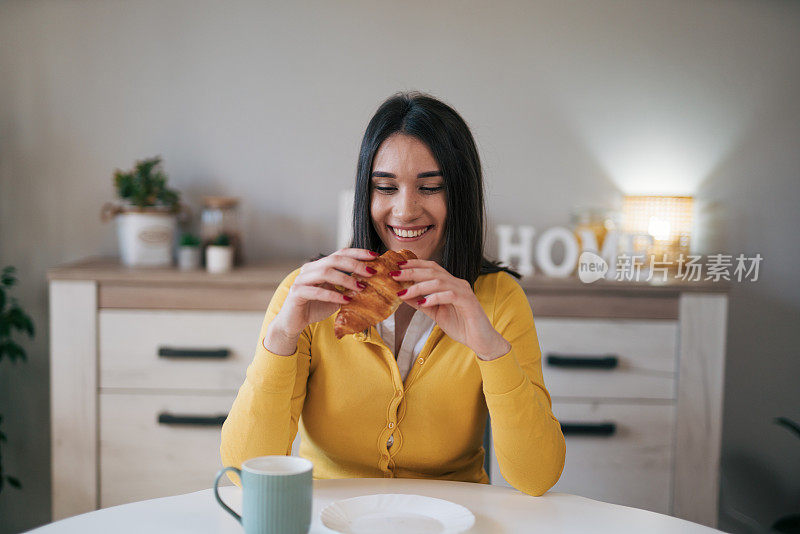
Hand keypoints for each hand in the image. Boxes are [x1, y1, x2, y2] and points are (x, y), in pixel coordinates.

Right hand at [273, 248, 377, 337]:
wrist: (294, 323)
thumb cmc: (315, 307)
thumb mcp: (336, 296)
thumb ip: (348, 288)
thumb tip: (369, 284)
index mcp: (319, 266)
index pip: (340, 253)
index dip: (357, 253)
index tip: (374, 255)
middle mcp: (309, 269)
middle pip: (334, 260)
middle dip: (355, 264)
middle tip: (371, 272)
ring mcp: (301, 279)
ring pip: (326, 272)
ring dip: (346, 279)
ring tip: (361, 287)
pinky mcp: (296, 293)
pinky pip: (317, 291)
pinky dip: (334, 295)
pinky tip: (346, 300)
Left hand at [391, 259, 510, 359]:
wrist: (480, 340)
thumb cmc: (461, 326)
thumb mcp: (436, 313)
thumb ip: (422, 303)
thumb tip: (403, 295)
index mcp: (450, 284)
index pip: (431, 267)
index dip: (414, 264)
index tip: (398, 265)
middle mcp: (457, 283)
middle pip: (432, 271)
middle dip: (411, 272)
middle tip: (394, 274)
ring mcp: (464, 291)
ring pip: (439, 281)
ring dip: (419, 286)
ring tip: (404, 292)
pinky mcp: (468, 302)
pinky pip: (449, 295)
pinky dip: (434, 297)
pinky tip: (423, 303)